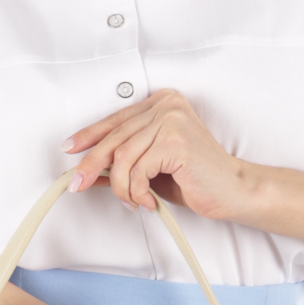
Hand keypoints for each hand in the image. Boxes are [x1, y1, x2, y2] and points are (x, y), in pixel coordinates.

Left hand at [63, 89, 251, 219]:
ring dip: (121, 187)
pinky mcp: (175, 142)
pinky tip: (147, 201)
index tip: (70, 148)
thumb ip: (123, 162)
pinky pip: (137, 170)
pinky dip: (136, 191)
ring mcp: (171, 121)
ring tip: (133, 201)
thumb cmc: (196, 179)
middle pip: (114, 137)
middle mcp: (166, 106)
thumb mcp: (152, 168)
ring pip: (122, 157)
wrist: (233, 190)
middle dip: (92, 165)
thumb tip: (88, 168)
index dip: (89, 136)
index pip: (116, 120)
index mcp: (162, 103)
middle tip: (77, 184)